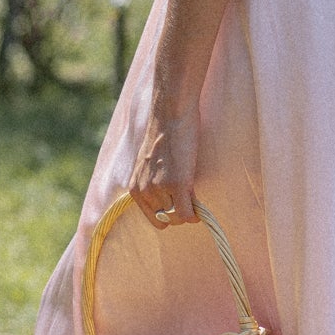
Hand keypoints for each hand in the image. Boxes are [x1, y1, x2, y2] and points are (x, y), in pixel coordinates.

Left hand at [129, 101, 199, 226]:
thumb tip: (171, 205)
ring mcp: (160, 188)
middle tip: (189, 197)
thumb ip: (154, 185)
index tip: (179, 204)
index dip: (169, 214)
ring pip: (178, 218)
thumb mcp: (151, 166)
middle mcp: (144, 191)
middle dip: (180, 212)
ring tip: (192, 193)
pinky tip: (199, 206)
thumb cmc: (165, 135)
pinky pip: (187, 214)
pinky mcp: (177, 184)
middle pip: (167, 220)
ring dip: (189, 210)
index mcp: (135, 188)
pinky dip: (195, 214)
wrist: (171, 114)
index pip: (154, 218)